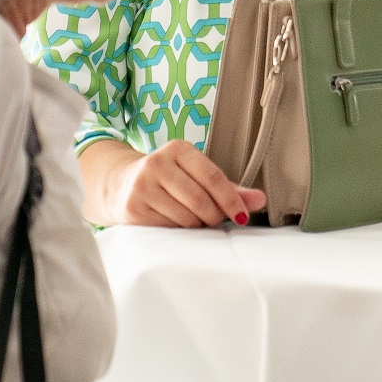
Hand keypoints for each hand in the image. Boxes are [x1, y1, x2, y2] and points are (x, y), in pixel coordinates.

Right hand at [110, 141, 265, 227]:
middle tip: (214, 220)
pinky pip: (168, 228)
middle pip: (200, 200)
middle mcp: (157, 163)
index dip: (231, 200)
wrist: (121, 184)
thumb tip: (260, 199)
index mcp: (178, 149)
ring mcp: (142, 186)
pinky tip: (175, 223)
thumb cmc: (169, 180)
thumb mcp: (196, 175)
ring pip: (185, 218)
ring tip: (192, 219)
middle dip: (213, 216)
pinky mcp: (132, 208)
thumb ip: (229, 188)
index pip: (212, 177)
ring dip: (196, 226)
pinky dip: (178, 232)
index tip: (242, 216)